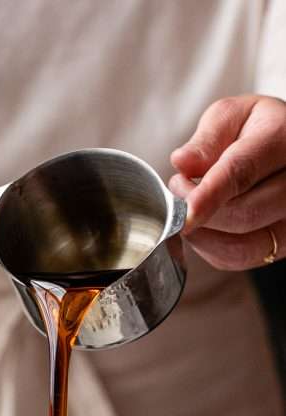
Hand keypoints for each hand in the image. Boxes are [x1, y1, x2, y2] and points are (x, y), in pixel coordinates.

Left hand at [169, 95, 285, 269]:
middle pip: (243, 214)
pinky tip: (204, 227)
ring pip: (243, 246)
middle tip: (178, 192)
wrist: (283, 149)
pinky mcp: (283, 243)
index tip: (186, 211)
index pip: (242, 173)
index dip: (210, 196)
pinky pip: (241, 259)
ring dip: (203, 236)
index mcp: (283, 140)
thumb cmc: (254, 130)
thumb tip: (182, 162)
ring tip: (190, 209)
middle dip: (198, 213)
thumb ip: (206, 139)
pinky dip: (212, 249)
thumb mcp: (230, 117)